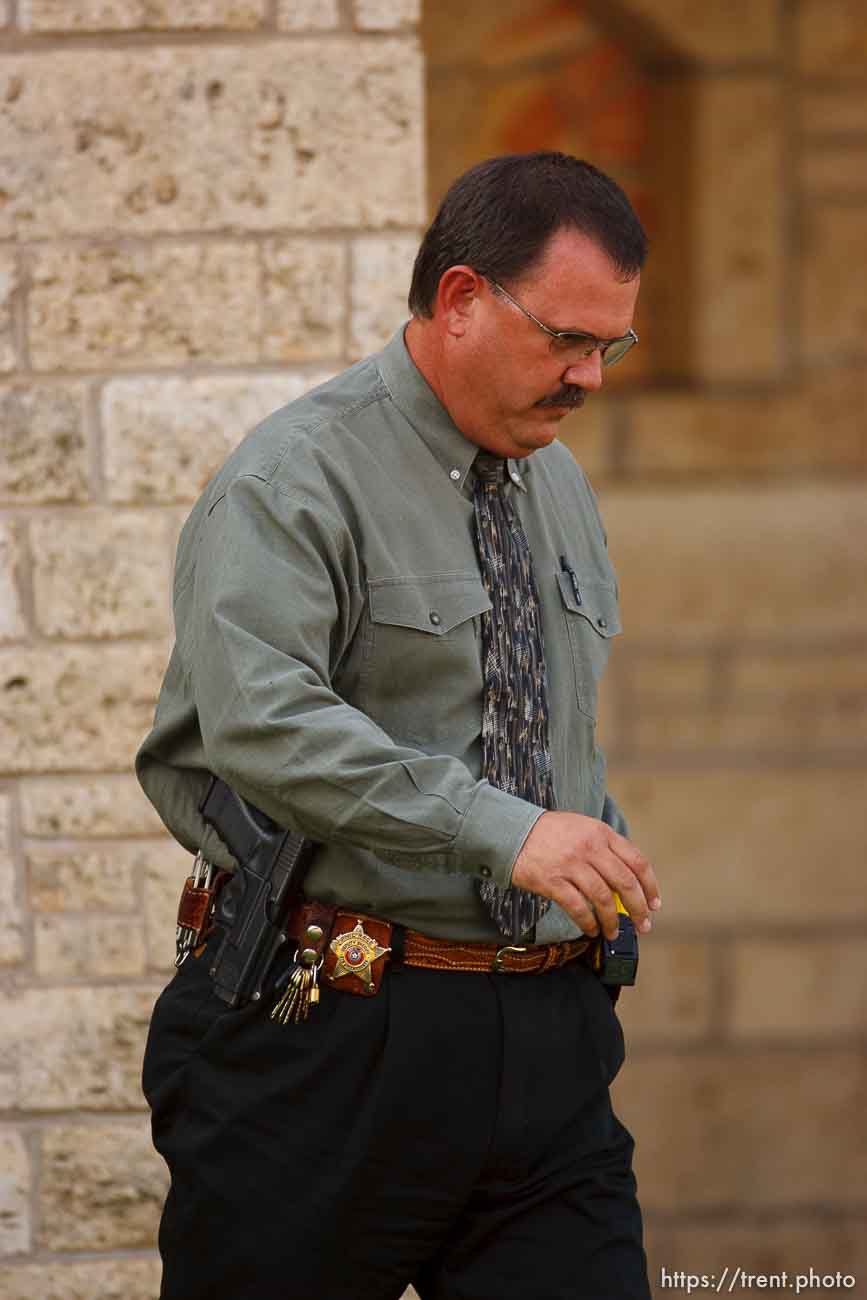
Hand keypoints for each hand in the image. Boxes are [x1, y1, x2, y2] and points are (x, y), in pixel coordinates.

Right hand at [511, 811, 660, 940]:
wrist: (513, 831)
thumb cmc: (550, 833)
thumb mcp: (583, 828)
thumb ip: (605, 847)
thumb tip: (627, 880)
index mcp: (601, 833)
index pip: (637, 861)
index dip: (650, 886)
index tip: (654, 904)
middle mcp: (589, 847)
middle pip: (625, 883)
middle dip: (639, 909)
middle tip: (643, 926)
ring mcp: (570, 864)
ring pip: (603, 899)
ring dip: (612, 921)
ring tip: (613, 933)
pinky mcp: (552, 880)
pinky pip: (577, 907)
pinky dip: (588, 922)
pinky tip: (591, 930)